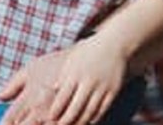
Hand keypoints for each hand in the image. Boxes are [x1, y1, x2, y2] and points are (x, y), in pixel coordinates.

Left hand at [0, 36, 126, 124]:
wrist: (113, 45)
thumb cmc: (88, 53)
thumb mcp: (72, 62)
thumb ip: (63, 77)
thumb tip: (52, 89)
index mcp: (75, 73)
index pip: (63, 95)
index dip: (56, 108)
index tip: (49, 117)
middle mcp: (88, 81)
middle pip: (76, 106)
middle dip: (67, 119)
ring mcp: (101, 87)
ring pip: (90, 110)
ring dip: (81, 122)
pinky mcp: (113, 90)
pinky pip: (103, 108)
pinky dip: (95, 117)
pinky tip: (89, 122)